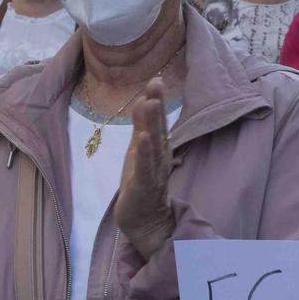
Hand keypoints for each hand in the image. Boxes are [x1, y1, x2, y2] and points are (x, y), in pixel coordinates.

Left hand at [115, 77, 175, 261]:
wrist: (145, 220)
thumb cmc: (141, 183)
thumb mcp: (138, 151)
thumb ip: (142, 127)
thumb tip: (143, 100)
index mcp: (158, 148)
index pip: (158, 121)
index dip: (156, 100)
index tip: (156, 79)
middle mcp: (160, 157)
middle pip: (159, 128)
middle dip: (157, 105)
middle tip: (156, 83)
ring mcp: (153, 171)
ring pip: (154, 144)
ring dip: (153, 124)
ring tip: (152, 103)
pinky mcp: (144, 186)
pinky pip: (145, 167)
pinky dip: (145, 153)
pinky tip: (143, 138)